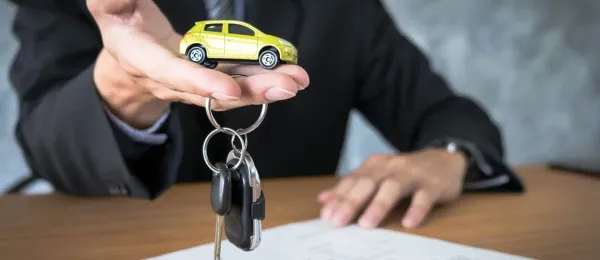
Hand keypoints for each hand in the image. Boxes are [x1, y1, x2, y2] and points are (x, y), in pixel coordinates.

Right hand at [88, 0, 308, 127]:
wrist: (127, 55)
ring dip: (265, 87)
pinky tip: (287, 75)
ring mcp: (194, 83)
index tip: (230, 89)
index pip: (170, 73)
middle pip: (212, 91)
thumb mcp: (109, 6)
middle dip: (251, 91)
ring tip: (296, 80)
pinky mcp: (211, 78)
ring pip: (230, 90)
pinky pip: (237, 82)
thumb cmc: (121, 23)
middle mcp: (171, 80)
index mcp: (140, 58)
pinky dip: (262, 79)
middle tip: (286, 85)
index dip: (199, 83)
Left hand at [318, 148, 467, 228]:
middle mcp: (391, 167)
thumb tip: (323, 199)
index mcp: (375, 165)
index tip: (326, 216)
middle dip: (352, 202)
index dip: (338, 198)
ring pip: (393, 187)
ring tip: (366, 224)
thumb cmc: (405, 172)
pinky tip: (408, 223)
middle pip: (369, 183)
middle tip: (338, 222)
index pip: (353, 181)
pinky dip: (416, 209)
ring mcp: (413, 174)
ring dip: (378, 205)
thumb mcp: (377, 175)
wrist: (445, 159)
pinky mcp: (433, 184)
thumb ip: (352, 187)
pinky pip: (424, 197)